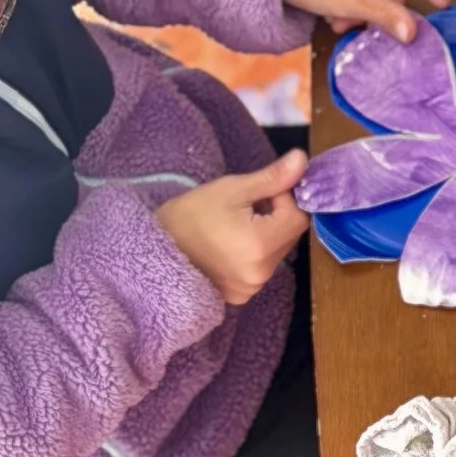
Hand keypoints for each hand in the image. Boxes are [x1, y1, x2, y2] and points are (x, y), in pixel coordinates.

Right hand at [157, 150, 309, 306]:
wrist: (151, 249)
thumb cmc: (189, 215)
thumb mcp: (231, 189)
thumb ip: (272, 178)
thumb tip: (303, 161)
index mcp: (260, 246)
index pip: (298, 218)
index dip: (285, 200)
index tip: (261, 193)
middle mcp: (261, 274)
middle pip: (289, 237)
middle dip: (276, 217)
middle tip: (246, 207)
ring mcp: (250, 288)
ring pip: (277, 253)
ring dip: (266, 236)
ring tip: (234, 226)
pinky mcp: (240, 296)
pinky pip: (261, 269)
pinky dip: (254, 254)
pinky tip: (230, 245)